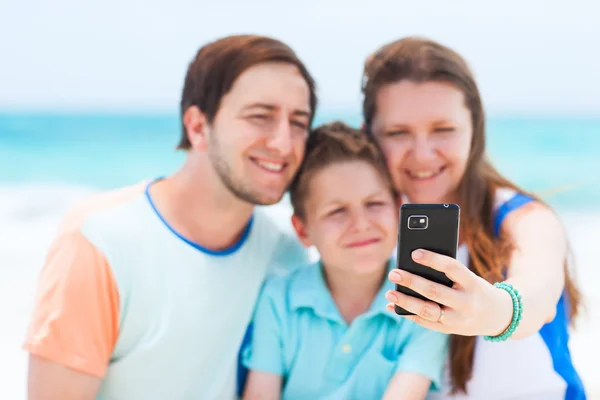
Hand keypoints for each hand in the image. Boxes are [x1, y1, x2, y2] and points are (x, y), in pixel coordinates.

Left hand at [384, 249, 513, 335]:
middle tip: (393, 273)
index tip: (414, 253)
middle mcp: (466, 302)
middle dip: (411, 282)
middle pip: (434, 291)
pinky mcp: (449, 330)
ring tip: (389, 293)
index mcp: (472, 283)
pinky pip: (425, 323)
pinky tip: (392, 306)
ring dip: (405, 302)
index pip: (452, 268)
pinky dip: (407, 314)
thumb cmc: (475, 289)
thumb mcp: (469, 278)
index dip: (433, 260)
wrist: (498, 316)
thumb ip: (447, 274)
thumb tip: (413, 264)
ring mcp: (458, 319)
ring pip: (427, 311)